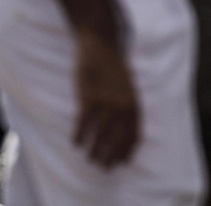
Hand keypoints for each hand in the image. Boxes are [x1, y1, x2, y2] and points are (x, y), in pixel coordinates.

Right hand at [73, 30, 140, 167]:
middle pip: (116, 141)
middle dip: (110, 157)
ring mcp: (105, 103)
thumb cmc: (114, 68)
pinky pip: (82, 124)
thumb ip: (129, 109)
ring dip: (94, 151)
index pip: (134, 137)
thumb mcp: (129, 88)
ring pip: (99, 136)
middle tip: (102, 166)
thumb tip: (128, 132)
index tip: (120, 162)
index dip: (127, 152)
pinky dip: (78, 136)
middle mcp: (122, 107)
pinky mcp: (88, 98)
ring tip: (89, 158)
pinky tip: (75, 142)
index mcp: (134, 104)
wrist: (101, 44)